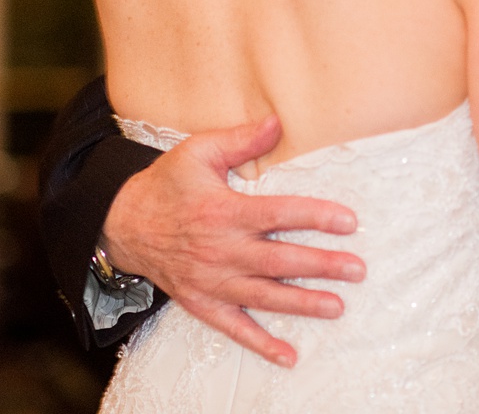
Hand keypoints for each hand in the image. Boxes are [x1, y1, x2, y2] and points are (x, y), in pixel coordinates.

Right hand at [102, 115, 364, 366]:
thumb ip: (240, 139)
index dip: (315, 217)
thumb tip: (278, 121)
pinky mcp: (202, 303)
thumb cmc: (167, 184)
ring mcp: (212, 281)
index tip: (348, 222)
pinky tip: (289, 356)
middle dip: (321, 265)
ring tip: (337, 306)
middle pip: (279, 260)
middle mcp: (220, 250)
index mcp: (223, 211)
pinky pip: (234, 328)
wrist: (121, 224)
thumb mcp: (198, 151)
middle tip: (357, 269)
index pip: (279, 214)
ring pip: (264, 296)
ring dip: (302, 303)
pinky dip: (261, 344)